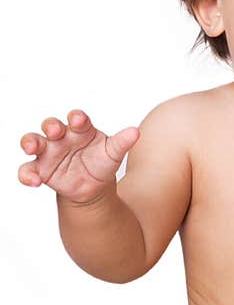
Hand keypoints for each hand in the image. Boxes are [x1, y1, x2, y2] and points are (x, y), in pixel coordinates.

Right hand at [18, 110, 139, 204]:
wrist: (94, 187)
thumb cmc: (103, 163)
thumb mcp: (114, 153)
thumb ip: (122, 142)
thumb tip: (136, 132)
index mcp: (82, 129)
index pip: (77, 118)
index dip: (77, 117)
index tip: (79, 121)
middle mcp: (63, 137)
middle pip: (51, 125)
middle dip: (51, 125)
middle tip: (55, 131)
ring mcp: (49, 152)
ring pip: (33, 141)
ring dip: (30, 142)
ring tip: (31, 148)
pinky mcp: (40, 169)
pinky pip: (28, 170)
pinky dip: (27, 175)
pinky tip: (35, 181)